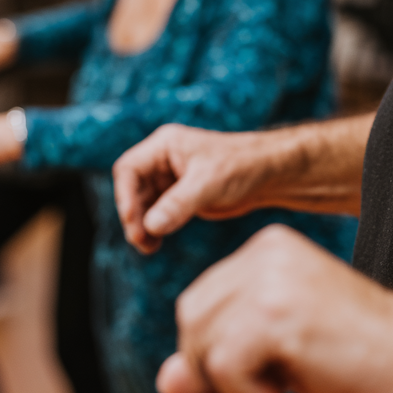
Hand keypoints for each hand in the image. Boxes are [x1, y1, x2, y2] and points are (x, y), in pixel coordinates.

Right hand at [113, 125, 281, 254]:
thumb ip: (178, 204)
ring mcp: (170, 179)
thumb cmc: (241, 166)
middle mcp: (163, 161)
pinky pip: (156, 213)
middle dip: (133, 216)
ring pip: (141, 204)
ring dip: (141, 226)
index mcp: (165, 146)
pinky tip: (156, 244)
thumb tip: (150, 226)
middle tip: (142, 241)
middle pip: (131, 189)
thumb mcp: (208, 183)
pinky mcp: (180, 196)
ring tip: (149, 247)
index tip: (134, 221)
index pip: (128, 168)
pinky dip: (153, 229)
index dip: (124, 195)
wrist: (267, 174)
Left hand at [158, 224, 392, 392]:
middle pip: (192, 318)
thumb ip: (220, 360)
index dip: (211, 352)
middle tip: (267, 388)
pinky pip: (223, 366)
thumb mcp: (277, 352)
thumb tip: (166, 378)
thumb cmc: (352, 354)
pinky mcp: (278, 316)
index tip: (260, 375)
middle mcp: (266, 252)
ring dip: (232, 386)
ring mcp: (271, 281)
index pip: (200, 301)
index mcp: (268, 247)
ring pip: (201, 343)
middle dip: (212, 367)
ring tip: (282, 390)